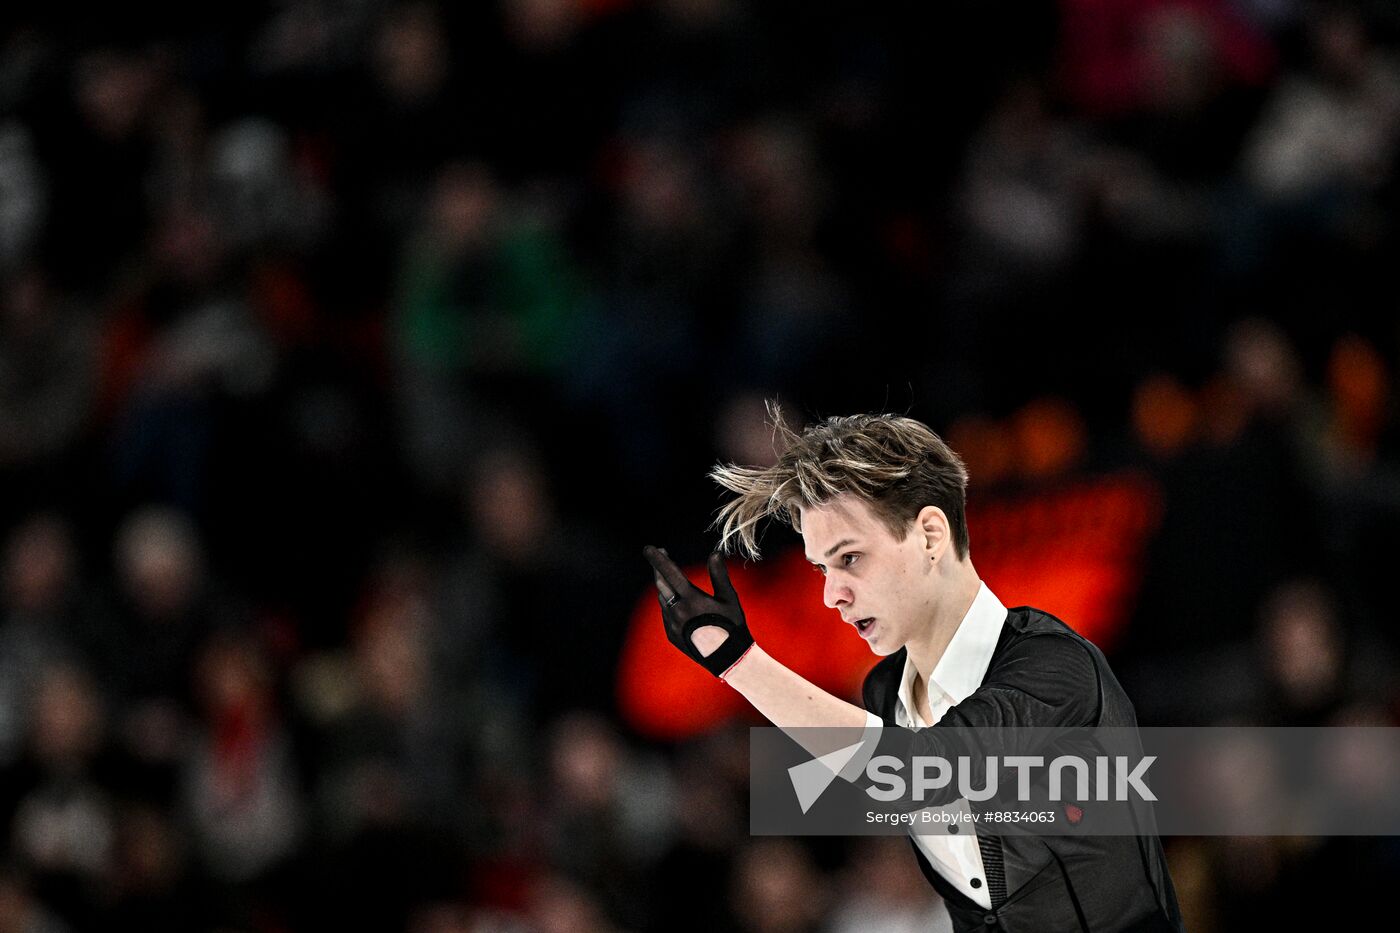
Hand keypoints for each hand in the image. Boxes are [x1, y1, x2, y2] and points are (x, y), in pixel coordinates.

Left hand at [643, 545, 754, 678]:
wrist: (728, 658)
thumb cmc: (732, 625)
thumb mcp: (728, 598)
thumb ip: (719, 574)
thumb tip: (714, 553)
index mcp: (691, 599)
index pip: (670, 572)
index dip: (658, 558)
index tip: (649, 548)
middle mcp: (677, 611)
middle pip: (661, 583)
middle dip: (659, 568)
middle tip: (661, 555)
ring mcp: (672, 624)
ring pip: (663, 598)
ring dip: (664, 585)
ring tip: (668, 576)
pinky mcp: (672, 635)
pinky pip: (665, 613)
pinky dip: (668, 602)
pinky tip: (675, 600)